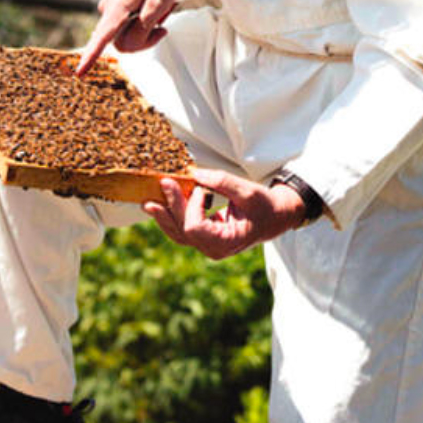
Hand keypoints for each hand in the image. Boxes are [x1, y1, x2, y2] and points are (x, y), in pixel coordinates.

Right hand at [76, 0, 182, 75]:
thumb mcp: (160, 3)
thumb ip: (144, 27)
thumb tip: (129, 44)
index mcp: (117, 7)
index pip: (102, 37)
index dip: (91, 56)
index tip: (79, 72)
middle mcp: (108, 9)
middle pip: (121, 43)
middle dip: (144, 41)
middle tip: (163, 29)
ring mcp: (111, 8)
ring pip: (125, 36)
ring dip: (145, 32)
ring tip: (160, 15)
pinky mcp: (116, 9)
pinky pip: (126, 27)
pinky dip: (142, 25)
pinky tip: (152, 12)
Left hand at [143, 168, 306, 259]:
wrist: (275, 217)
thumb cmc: (264, 206)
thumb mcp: (247, 191)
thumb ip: (221, 182)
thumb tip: (195, 173)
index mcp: (226, 242)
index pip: (195, 228)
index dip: (191, 207)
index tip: (200, 188)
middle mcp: (214, 249)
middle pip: (183, 230)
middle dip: (171, 206)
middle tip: (163, 183)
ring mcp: (208, 246)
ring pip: (179, 234)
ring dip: (164, 216)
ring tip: (147, 202)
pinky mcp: (205, 238)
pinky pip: (183, 231)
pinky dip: (172, 217)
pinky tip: (161, 205)